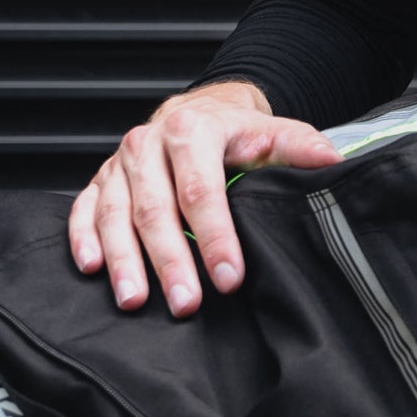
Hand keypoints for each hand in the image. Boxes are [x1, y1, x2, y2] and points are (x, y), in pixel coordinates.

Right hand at [68, 81, 340, 317]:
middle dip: (170, 260)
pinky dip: (83, 238)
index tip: (229, 277)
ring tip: (135, 300)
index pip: (202, 190)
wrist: (197, 112)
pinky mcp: (98, 180)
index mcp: (191, 131)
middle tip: (186, 303)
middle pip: (155, 208)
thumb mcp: (271, 132)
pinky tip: (92, 268)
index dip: (216, 236)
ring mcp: (118, 164)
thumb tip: (332, 162)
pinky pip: (83, 209)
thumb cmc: (235, 132)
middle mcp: (147, 144)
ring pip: (114, 214)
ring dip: (124, 260)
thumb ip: (298, 148)